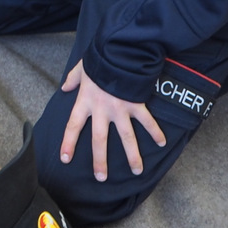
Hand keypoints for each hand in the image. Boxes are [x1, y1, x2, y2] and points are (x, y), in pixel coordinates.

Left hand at [58, 60, 166, 181]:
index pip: (72, 126)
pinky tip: (162, 143)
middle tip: (101, 178)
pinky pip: (147, 121)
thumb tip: (65, 87)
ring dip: (132, 155)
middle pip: (99, 140)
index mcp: (85, 101)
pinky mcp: (136, 104)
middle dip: (100, 161)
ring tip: (136, 171)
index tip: (65, 158)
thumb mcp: (81, 68)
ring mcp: (120, 109)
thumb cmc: (100, 58)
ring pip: (126, 137)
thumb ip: (72, 79)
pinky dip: (155, 131)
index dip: (68, 143)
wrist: (119, 50)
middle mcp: (102, 110)